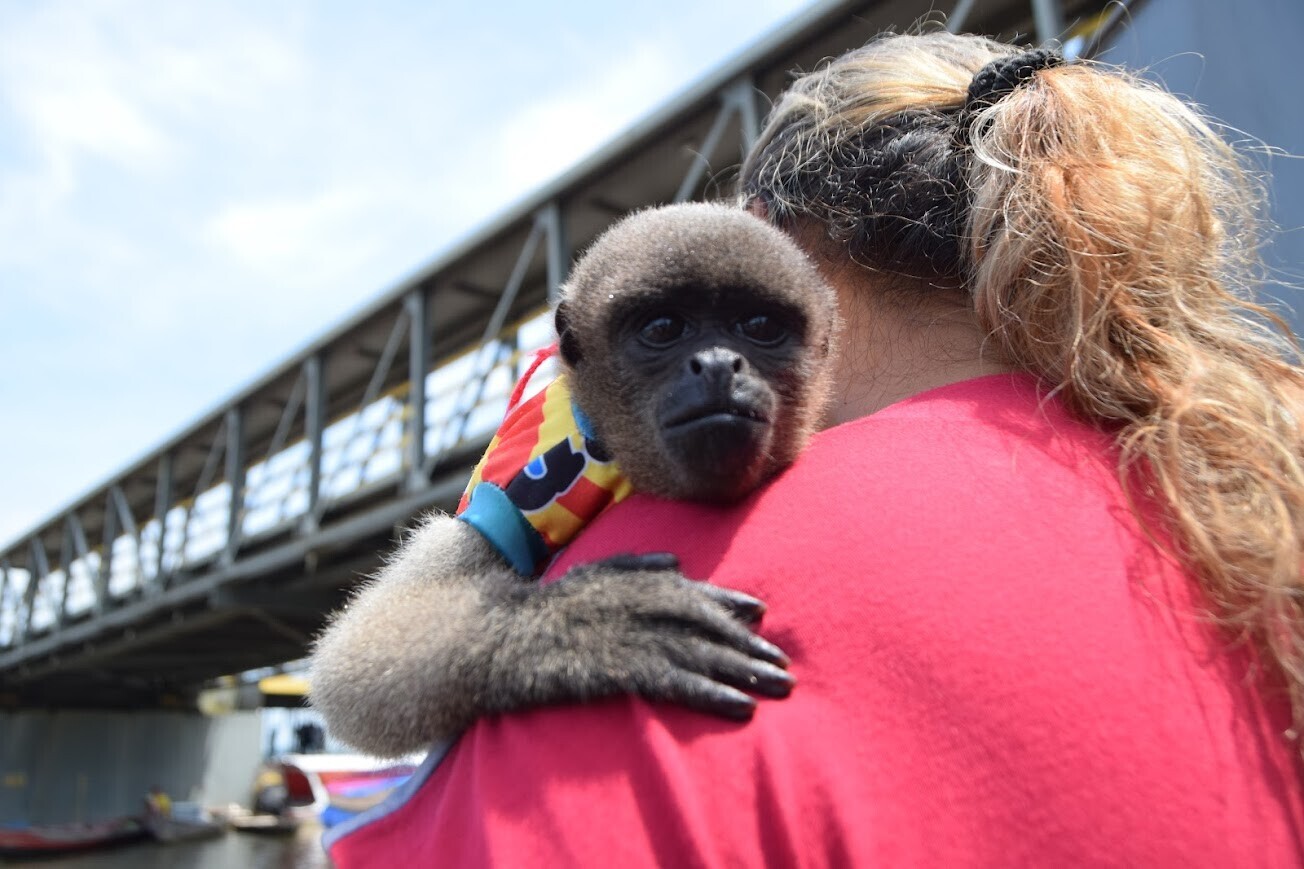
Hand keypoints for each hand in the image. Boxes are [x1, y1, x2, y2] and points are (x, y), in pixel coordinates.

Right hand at [492, 552, 793, 720]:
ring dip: (746, 672)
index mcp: (639, 581)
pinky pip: (679, 683)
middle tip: (784, 670)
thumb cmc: (547, 608)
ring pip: (704, 655)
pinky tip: (742, 710)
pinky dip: (713, 694)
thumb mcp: (593, 574)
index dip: (732, 606)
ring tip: (780, 689)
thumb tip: (675, 562)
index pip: (697, 593)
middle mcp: (645, 604)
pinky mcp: (624, 670)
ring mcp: (636, 636)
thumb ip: (636, 566)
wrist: (500, 634)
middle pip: (712, 626)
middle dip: (752, 648)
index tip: (762, 617)